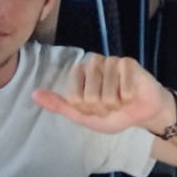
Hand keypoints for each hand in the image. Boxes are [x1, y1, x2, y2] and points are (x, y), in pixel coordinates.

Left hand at [33, 54, 170, 134]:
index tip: (95, 108)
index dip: (87, 110)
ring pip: (107, 95)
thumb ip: (59, 105)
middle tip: (111, 104)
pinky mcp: (128, 63)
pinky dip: (128, 98)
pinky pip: (124, 90)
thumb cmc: (113, 113)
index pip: (74, 98)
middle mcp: (93, 62)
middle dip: (102, 108)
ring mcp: (111, 61)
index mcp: (79, 72)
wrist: (142, 113)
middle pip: (90, 97)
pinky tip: (132, 93)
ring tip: (121, 99)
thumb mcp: (82, 116)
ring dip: (116, 104)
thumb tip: (34, 94)